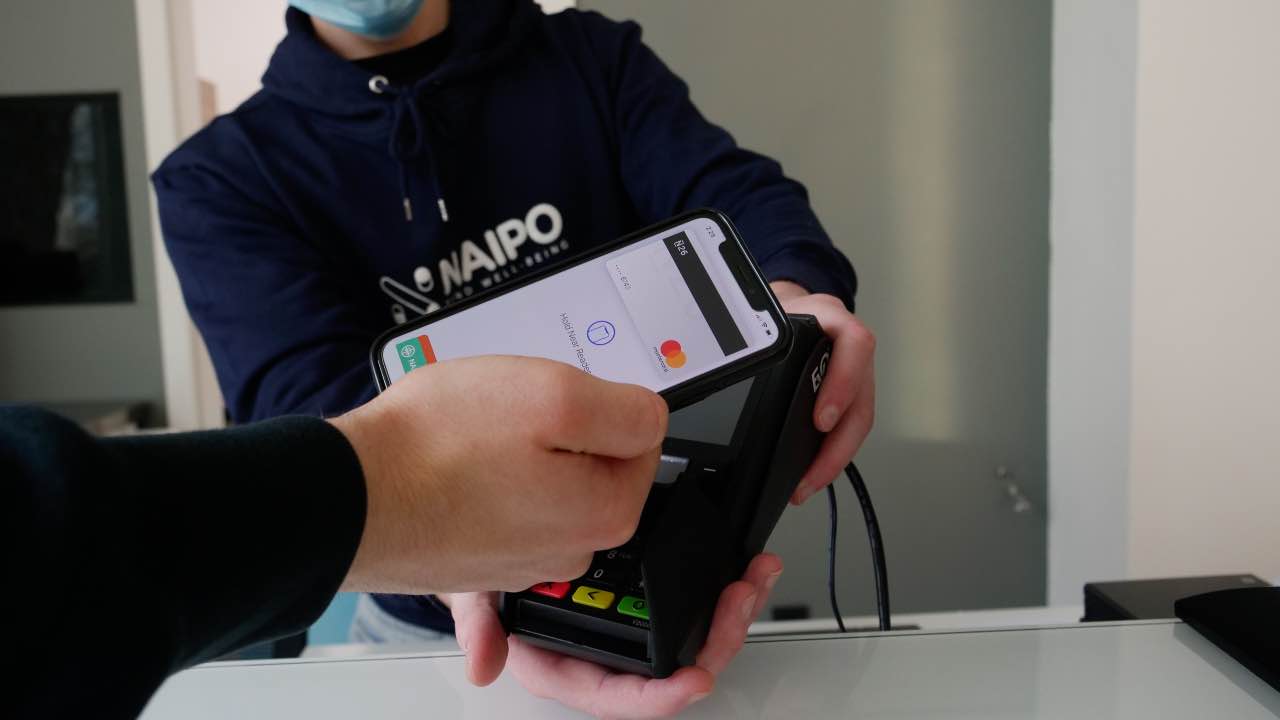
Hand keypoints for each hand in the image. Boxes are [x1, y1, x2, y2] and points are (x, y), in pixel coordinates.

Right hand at [329, 355, 667, 593]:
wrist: (346, 497)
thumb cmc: (439, 446)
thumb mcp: (557, 394)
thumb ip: (627, 409)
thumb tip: (651, 420)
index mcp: (606, 514)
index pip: (641, 438)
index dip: (595, 404)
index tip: (553, 402)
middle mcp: (569, 551)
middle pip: (591, 462)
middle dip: (558, 430)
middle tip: (506, 416)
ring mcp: (518, 561)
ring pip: (542, 480)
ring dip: (514, 453)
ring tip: (468, 438)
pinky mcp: (474, 560)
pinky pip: (495, 502)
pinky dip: (476, 479)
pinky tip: (446, 465)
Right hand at [445, 553, 783, 718]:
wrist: (496, 545)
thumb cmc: (491, 581)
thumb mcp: (475, 595)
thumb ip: (478, 625)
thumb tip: (482, 664)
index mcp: (570, 667)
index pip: (620, 696)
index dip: (660, 696)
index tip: (693, 682)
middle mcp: (610, 656)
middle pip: (677, 668)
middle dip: (718, 639)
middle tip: (738, 601)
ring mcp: (637, 628)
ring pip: (698, 637)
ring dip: (734, 612)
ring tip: (753, 578)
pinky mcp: (655, 596)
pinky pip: (700, 603)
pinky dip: (729, 586)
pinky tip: (752, 567)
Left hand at [771, 281, 875, 503]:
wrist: (785, 308)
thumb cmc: (775, 315)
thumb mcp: (767, 319)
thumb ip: (756, 340)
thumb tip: (722, 371)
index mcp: (830, 318)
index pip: (854, 344)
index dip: (843, 383)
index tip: (821, 419)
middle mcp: (848, 347)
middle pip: (861, 399)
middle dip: (837, 444)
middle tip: (810, 475)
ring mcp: (853, 372)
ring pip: (858, 419)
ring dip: (835, 457)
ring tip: (807, 484)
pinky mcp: (848, 394)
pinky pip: (848, 426)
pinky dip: (832, 452)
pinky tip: (814, 472)